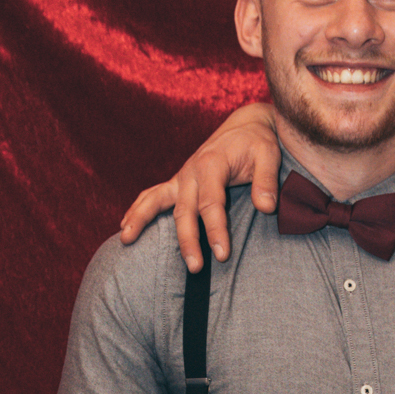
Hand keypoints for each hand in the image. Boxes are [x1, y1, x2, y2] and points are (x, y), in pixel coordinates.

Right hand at [118, 102, 281, 268]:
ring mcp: (181, 177)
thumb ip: (267, 180)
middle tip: (195, 267)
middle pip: (184, 210)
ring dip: (142, 221)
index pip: (211, 203)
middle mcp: (191, 171)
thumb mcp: (269, 154)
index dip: (216, 230)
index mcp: (212, 164)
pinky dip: (138, 210)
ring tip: (126, 241)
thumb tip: (266, 207)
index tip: (222, 255)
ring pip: (157, 201)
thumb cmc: (257, 142)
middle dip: (188, 240)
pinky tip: (125, 227)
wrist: (245, 126)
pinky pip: (153, 196)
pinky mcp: (178, 182)